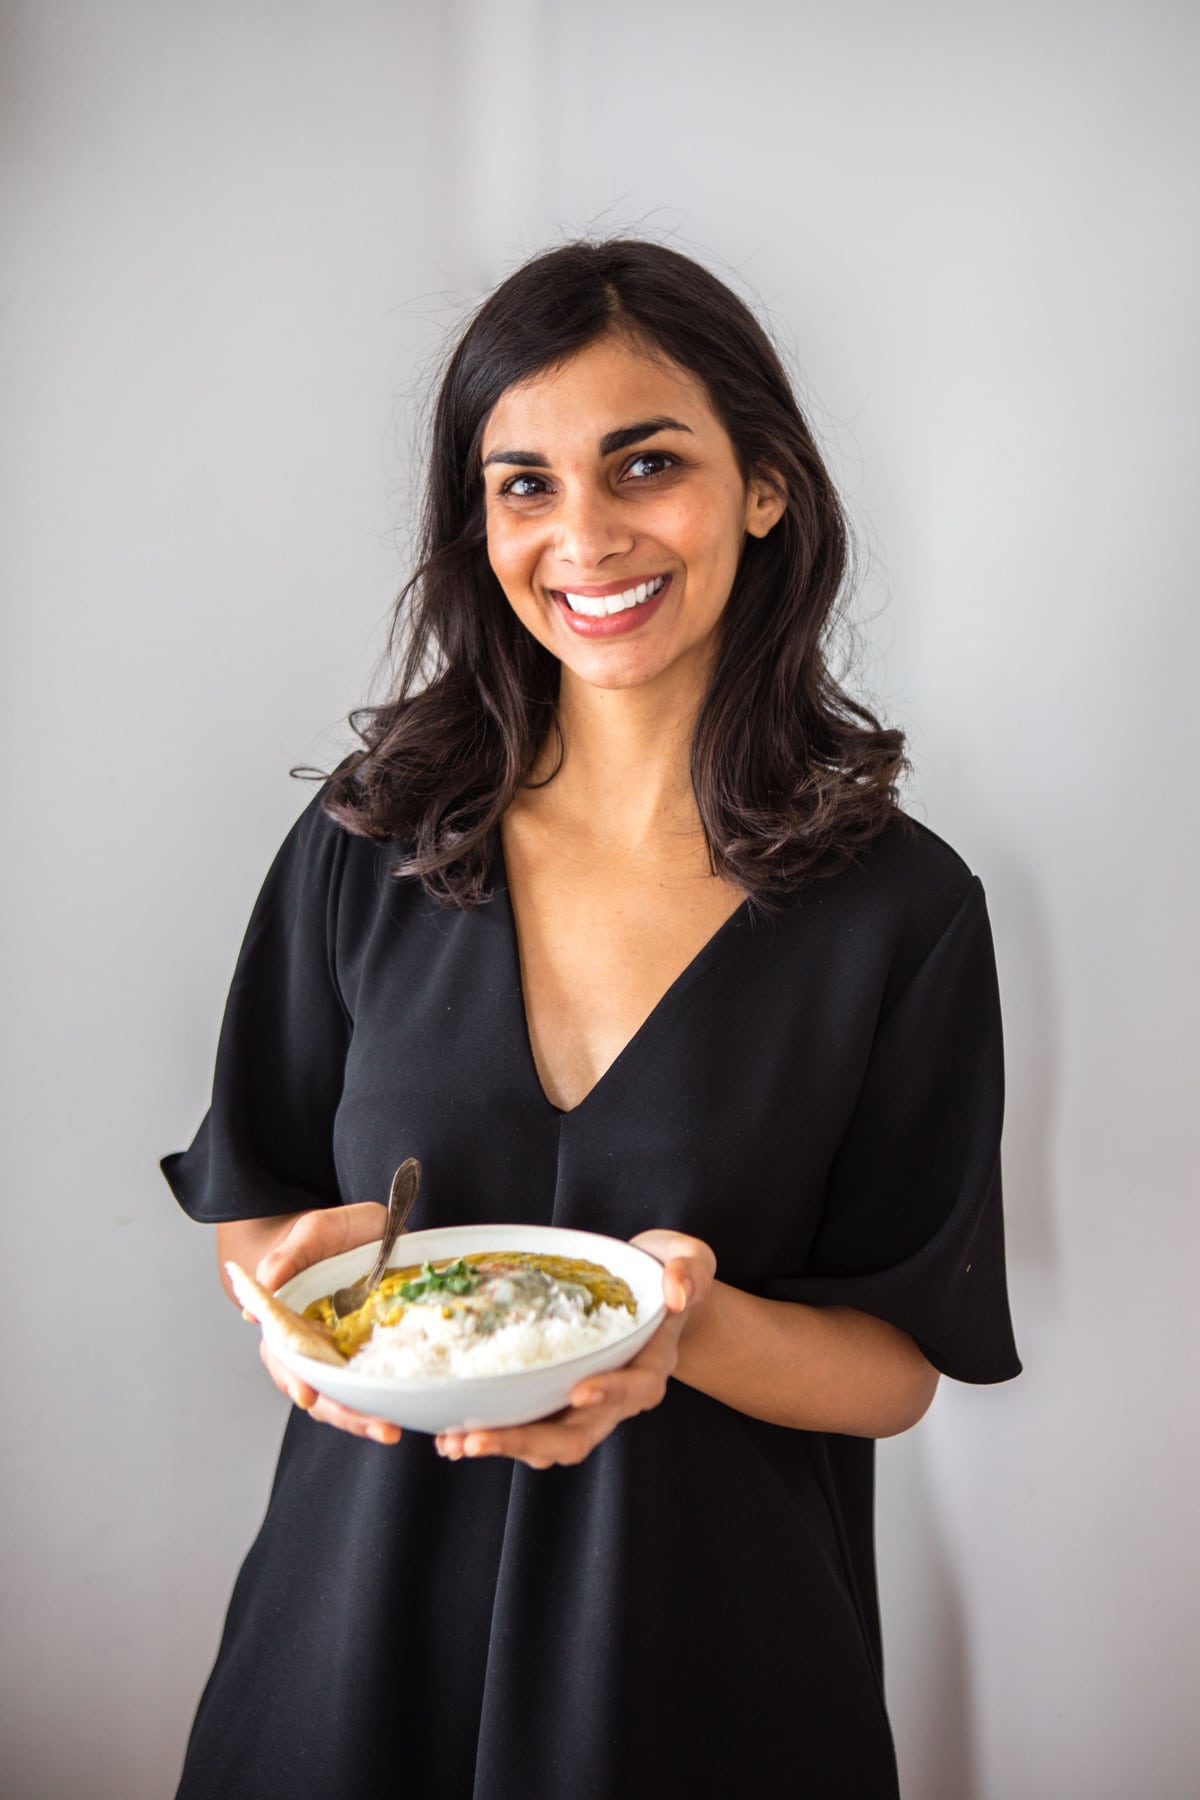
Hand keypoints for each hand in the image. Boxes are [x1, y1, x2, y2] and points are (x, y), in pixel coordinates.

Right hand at [247, 1202, 404, 1446]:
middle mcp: (314, 1343)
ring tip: (390, 1429)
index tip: (307, 1396)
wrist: (360, 1229)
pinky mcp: (372, 1350)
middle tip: (377, 1427)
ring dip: (365, 1417)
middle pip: (318, 1388)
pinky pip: (375, 1381)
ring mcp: (343, 1351)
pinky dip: (385, 1399)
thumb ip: (285, 1258)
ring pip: (346, 1394)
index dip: (294, 1378)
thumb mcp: (310, 1232)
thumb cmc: (327, 1233)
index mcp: (289, 1320)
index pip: (285, 1358)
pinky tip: (406, 1410)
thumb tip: (259, 1293)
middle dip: (343, 1412)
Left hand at [434, 1229, 715, 1469]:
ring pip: (547, 1442)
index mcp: (651, 1365)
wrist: (652, 1294)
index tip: (580, 1389)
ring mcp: (584, 1404)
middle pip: (579, 1435)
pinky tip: (453, 1434)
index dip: (609, 1393)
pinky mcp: (557, 1400)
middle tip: (478, 1438)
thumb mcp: (690, 1260)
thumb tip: (678, 1294)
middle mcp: (617, 1397)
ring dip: (502, 1445)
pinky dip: (494, 1432)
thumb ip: (690, 1271)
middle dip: (528, 1441)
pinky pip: (528, 1426)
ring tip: (456, 1442)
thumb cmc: (666, 1274)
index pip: (635, 1388)